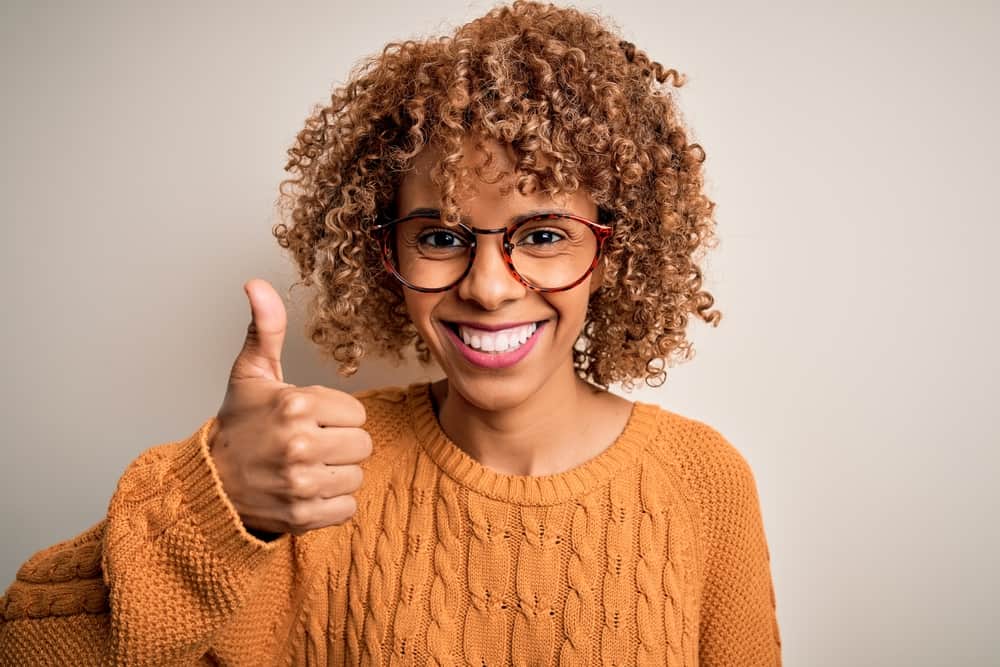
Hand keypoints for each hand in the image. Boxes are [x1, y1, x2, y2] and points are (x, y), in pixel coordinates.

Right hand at [208, 279, 370, 535]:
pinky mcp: (302, 517)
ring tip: (307, 467)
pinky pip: (348, 508)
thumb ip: (266, 328)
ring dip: (337, 474)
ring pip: (357, 477)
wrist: (210, 484)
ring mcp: (300, 485)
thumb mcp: (252, 373)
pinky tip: (306, 491)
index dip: (335, 416)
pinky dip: (332, 504)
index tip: (307, 420)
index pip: (356, 414)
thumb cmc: (240, 425)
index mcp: (293, 405)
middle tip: (309, 444)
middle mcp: (298, 445)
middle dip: (340, 445)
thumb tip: (256, 284)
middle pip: (362, 446)